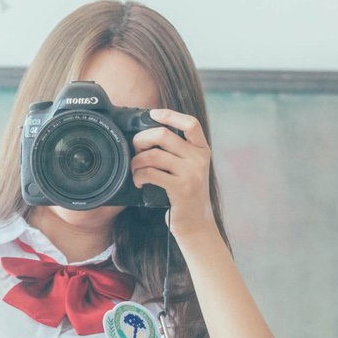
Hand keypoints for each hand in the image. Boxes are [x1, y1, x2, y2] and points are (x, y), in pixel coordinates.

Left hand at [132, 108, 215, 233]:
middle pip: (163, 135)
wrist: (196, 223)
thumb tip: (148, 133)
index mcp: (202, 150)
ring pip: (153, 155)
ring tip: (135, 170)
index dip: (170, 115)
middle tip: (135, 150)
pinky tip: (139, 181)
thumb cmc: (186, 193)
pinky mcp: (181, 188)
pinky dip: (139, 176)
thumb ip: (178, 151)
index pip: (190, 123)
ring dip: (136, 161)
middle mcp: (199, 159)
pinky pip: (151, 173)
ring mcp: (191, 174)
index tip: (153, 114)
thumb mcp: (190, 168)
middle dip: (141, 139)